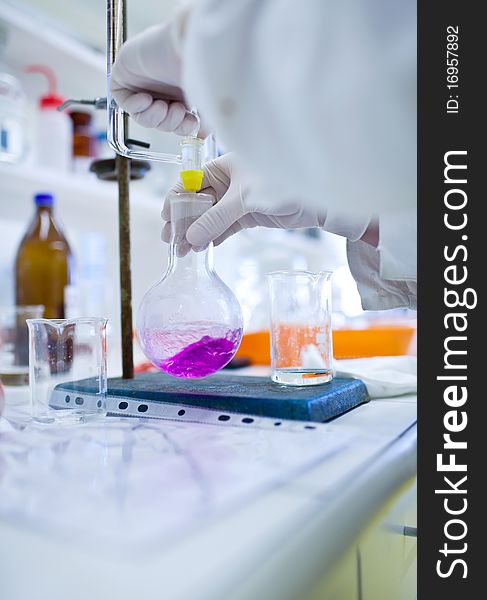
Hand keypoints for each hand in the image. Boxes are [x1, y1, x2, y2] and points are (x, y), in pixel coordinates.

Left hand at [110, 17, 198, 135]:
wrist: (183, 43)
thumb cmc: (197, 64)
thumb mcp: (203, 97)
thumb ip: (204, 118)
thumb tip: (204, 134)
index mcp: (182, 90)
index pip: (177, 120)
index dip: (182, 127)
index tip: (191, 124)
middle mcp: (163, 86)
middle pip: (160, 122)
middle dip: (169, 123)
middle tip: (178, 111)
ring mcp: (142, 81)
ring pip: (142, 117)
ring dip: (154, 117)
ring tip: (163, 106)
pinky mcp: (123, 74)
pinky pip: (124, 102)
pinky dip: (136, 106)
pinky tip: (147, 98)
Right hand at [161, 153, 326, 246]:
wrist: (318, 199)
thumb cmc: (282, 184)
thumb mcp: (244, 200)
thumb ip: (216, 218)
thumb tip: (190, 237)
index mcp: (223, 166)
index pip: (191, 182)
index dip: (177, 200)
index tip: (166, 219)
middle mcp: (227, 181)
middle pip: (197, 202)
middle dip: (183, 220)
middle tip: (170, 240)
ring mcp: (237, 200)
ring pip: (209, 217)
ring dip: (196, 232)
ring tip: (183, 251)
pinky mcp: (248, 216)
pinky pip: (224, 227)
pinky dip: (213, 237)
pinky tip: (202, 248)